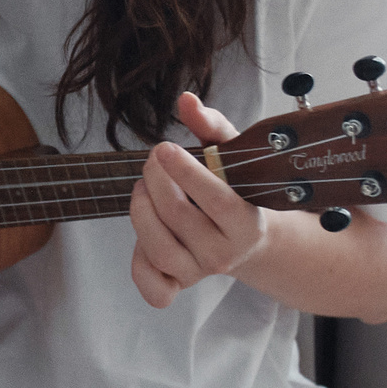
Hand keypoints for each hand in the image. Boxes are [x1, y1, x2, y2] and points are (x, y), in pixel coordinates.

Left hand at [129, 91, 267, 308]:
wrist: (248, 237)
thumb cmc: (235, 187)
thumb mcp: (231, 153)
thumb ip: (211, 126)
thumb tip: (186, 101)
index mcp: (247, 223)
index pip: (214, 198)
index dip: (184, 170)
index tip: (164, 148)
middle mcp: (225, 254)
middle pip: (177, 216)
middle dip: (155, 180)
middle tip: (152, 160)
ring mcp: (200, 272)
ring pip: (158, 249)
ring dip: (140, 210)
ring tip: (142, 188)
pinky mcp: (179, 284)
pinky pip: (153, 287)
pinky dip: (138, 263)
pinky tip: (142, 232)